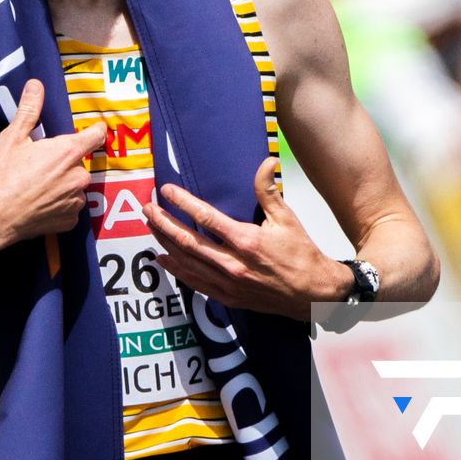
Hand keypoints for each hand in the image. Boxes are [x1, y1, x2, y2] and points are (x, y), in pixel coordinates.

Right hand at [0, 79, 105, 252]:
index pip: (95, 135)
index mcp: (67, 152)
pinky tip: (41, 204)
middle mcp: (78, 176)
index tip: (94, 129)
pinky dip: (60, 205)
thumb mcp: (13, 138)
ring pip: (75, 186)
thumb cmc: (2, 176)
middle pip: (80, 163)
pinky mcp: (71, 220)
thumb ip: (29, 111)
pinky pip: (70, 207)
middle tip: (42, 167)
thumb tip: (36, 86)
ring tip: (38, 187)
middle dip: (65, 163)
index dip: (94, 131)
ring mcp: (76, 200)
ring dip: (63, 185)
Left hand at [145, 158, 351, 321]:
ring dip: (165, 243)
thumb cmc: (301, 254)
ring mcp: (228, 283)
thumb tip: (266, 162)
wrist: (313, 294)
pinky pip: (194, 283)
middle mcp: (232, 264)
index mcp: (246, 241)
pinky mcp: (228, 297)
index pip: (206, 218)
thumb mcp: (287, 218)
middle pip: (187, 241)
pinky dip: (176, 270)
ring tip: (150, 226)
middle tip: (147, 208)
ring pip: (186, 262)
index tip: (166, 190)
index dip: (183, 202)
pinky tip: (163, 259)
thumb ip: (268, 191)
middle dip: (163, 223)